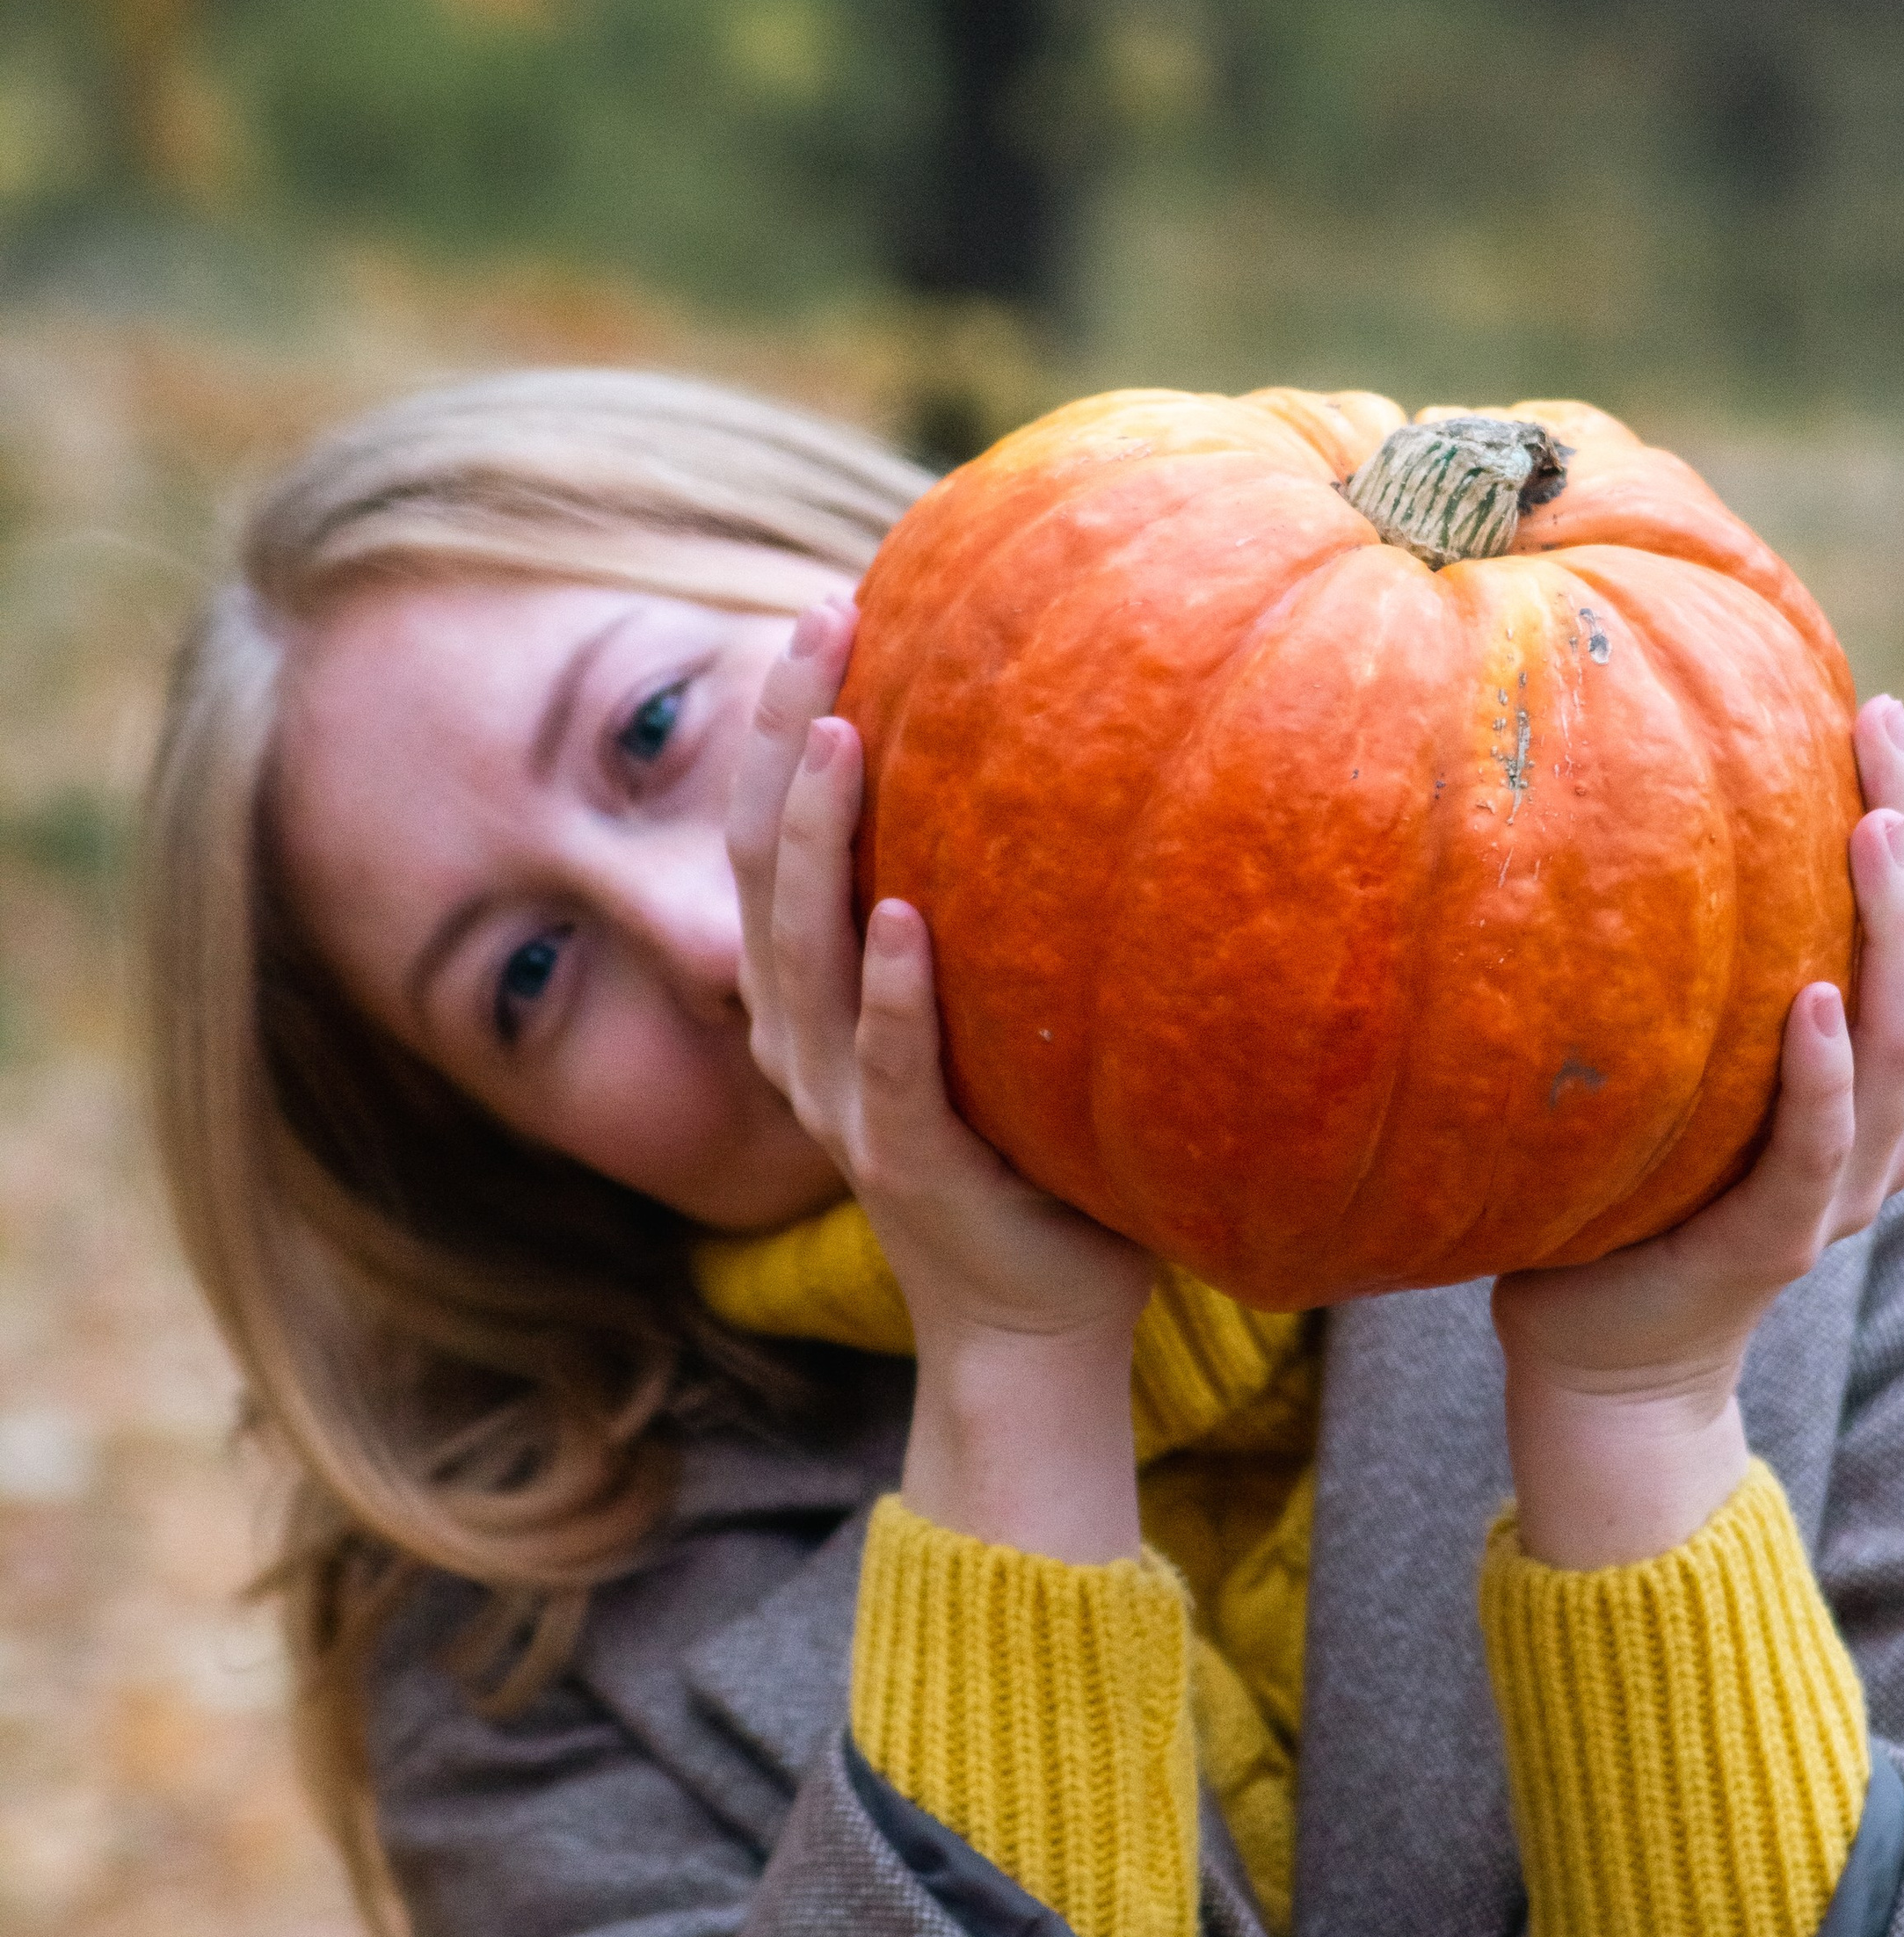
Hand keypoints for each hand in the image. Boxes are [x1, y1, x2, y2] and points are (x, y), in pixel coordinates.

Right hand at [730, 596, 1150, 1554]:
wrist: (1035, 1329)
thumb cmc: (1041, 1163)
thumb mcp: (1013, 1020)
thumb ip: (1019, 914)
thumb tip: (1109, 758)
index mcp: (814, 1002)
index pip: (774, 836)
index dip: (785, 722)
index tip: (832, 606)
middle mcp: (803, 1044)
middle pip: (761, 863)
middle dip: (784, 733)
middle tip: (823, 617)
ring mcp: (846, 1109)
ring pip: (800, 950)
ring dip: (818, 836)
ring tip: (846, 732)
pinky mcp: (906, 1169)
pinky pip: (887, 1069)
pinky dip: (889, 994)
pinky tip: (903, 917)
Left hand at [1491, 693, 1903, 1566]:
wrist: (1599, 1351)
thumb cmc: (1624, 1185)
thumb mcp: (1679, 1053)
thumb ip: (1697, 961)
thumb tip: (1626, 796)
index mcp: (1884, 1071)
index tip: (1878, 714)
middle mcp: (1891, 1122)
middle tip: (1885, 734)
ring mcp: (1844, 1184)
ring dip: (1895, 930)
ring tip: (1876, 828)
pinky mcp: (1778, 1238)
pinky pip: (1817, 1148)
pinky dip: (1827, 1074)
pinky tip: (1817, 1002)